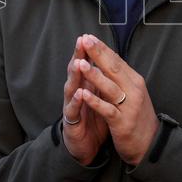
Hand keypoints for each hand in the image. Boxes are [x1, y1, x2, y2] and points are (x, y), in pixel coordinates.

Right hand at [62, 35, 109, 164]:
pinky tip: (79, 93)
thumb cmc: (93, 119)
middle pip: (76, 71)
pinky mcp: (72, 122)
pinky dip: (77, 102)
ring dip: (75, 75)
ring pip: (72, 88)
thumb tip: (109, 60)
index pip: (86, 64)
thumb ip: (101, 80)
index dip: (89, 51)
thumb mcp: (99, 96)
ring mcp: (72, 106)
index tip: (91, 35)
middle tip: (81, 41)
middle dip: (79, 56)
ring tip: (79, 63)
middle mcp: (76, 92)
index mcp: (85, 85)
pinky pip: (74, 110)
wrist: (86, 146)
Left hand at [74, 34, 159, 165]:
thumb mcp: (133, 93)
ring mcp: (129, 107)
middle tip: (85, 40)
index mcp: (135, 81)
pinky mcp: (123, 123)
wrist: (152, 145)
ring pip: (110, 87)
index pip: (117, 61)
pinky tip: (84, 94)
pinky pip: (108, 109)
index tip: (88, 37)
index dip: (102, 49)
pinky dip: (96, 101)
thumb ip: (122, 78)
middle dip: (98, 54)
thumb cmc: (138, 117)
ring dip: (94, 75)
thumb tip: (108, 58)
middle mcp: (134, 90)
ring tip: (81, 64)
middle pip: (114, 69)